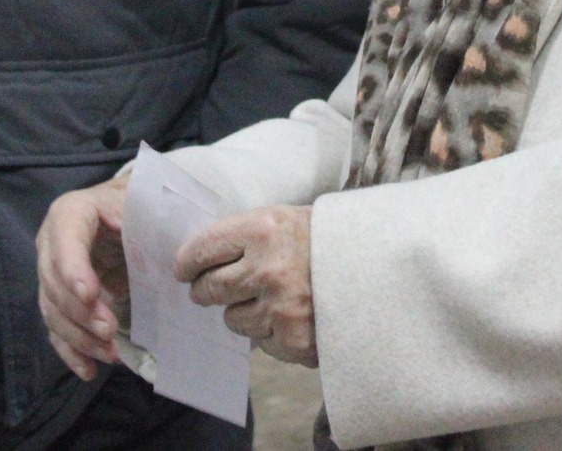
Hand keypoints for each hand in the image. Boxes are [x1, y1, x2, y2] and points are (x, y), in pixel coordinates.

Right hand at [36, 176, 131, 379]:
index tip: (90, 295)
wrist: (124, 212)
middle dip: (80, 312)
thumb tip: (172, 252)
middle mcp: (51, 243)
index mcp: (71, 212)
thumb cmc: (137, 207)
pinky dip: (71, 352)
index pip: (65, 239)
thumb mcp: (143, 207)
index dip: (74, 269)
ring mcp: (51, 274)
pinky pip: (56, 330)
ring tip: (110, 353)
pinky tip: (89, 370)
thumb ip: (150, 223)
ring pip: (53, 310)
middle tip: (109, 330)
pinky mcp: (58, 300)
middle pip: (53, 282)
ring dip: (79, 337)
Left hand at [177, 205, 317, 367]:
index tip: (184, 269)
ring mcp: (282, 308)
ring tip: (275, 295)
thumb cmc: (322, 240)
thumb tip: (193, 260)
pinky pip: (261, 342)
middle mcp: (269, 268)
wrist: (376, 265)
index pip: (202, 250)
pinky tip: (294, 314)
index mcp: (263, 229)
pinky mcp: (294, 340)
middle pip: (208, 290)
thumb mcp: (282, 220)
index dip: (187, 262)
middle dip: (206, 289)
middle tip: (216, 286)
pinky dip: (272, 332)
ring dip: (244, 311)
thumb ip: (240, 237)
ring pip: (233, 320)